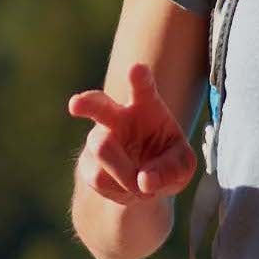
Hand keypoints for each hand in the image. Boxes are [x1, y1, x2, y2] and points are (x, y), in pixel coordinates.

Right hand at [66, 61, 197, 204]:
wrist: (143, 183)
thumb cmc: (167, 162)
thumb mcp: (182, 166)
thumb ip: (173, 169)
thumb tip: (145, 181)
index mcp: (146, 105)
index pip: (143, 87)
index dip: (140, 78)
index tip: (137, 69)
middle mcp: (117, 117)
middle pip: (98, 105)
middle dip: (86, 103)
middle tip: (75, 105)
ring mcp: (98, 139)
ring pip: (102, 149)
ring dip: (125, 172)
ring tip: (141, 184)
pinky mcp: (86, 163)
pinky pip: (99, 177)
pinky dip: (119, 190)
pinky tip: (128, 188)